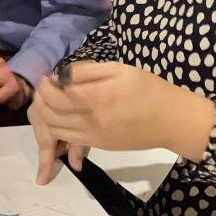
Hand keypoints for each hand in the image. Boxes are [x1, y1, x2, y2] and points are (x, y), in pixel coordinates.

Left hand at [29, 61, 214, 184]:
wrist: (173, 121)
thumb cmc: (148, 89)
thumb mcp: (118, 70)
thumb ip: (86, 72)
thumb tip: (60, 76)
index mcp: (97, 97)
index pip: (56, 95)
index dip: (46, 86)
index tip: (48, 78)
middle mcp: (91, 120)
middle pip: (50, 113)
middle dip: (42, 100)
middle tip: (47, 88)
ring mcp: (94, 136)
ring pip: (55, 129)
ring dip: (47, 115)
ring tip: (54, 101)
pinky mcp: (99, 145)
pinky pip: (69, 138)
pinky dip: (59, 127)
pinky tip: (65, 114)